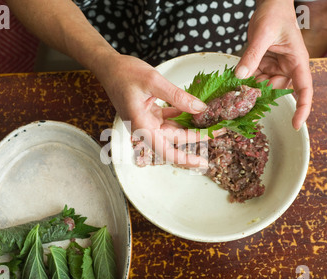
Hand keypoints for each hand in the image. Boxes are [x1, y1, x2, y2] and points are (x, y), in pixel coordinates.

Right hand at [94, 54, 208, 167]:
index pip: (165, 151)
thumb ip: (178, 97)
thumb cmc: (124, 73)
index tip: (201, 163)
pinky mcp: (149, 114)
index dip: (184, 159)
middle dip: (196, 138)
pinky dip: (182, 115)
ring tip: (211, 122)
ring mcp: (147, 121)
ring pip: (173, 130)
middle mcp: (144, 128)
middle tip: (218, 131)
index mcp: (142, 126)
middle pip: (174, 140)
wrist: (108, 67)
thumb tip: (200, 108)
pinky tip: (195, 110)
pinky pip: (169, 119)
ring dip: (191, 127)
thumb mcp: (154, 82)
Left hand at [235, 0, 312, 130]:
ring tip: (235, 93)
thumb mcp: (263, 34)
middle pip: (276, 91)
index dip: (302, 108)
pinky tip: (232, 83)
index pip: (304, 89)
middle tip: (243, 101)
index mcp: (297, 61)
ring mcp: (274, 67)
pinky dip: (243, 81)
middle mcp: (287, 68)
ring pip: (262, 86)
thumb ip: (252, 55)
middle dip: (261, 97)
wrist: (269, 5)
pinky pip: (253, 78)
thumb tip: (241, 76)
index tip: (296, 124)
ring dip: (249, 90)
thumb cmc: (275, 15)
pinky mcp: (262, 64)